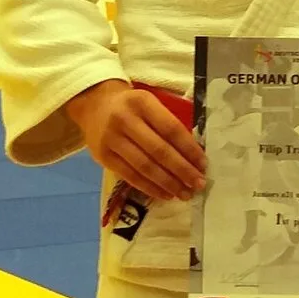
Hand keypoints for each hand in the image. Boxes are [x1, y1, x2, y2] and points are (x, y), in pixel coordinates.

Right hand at [65, 80, 206, 202]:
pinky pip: (130, 176)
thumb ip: (167, 123)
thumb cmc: (131, 106)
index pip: (171, 129)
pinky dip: (150, 188)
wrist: (95, 104)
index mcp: (142, 103)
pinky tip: (165, 194)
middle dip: (182, 170)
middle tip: (198, 184)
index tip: (203, 164)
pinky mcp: (103, 157)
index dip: (189, 149)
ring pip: (145, 167)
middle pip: (159, 150)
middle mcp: (125, 120)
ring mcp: (112, 140)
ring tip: (185, 194)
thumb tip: (193, 156)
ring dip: (168, 183)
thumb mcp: (149, 103)